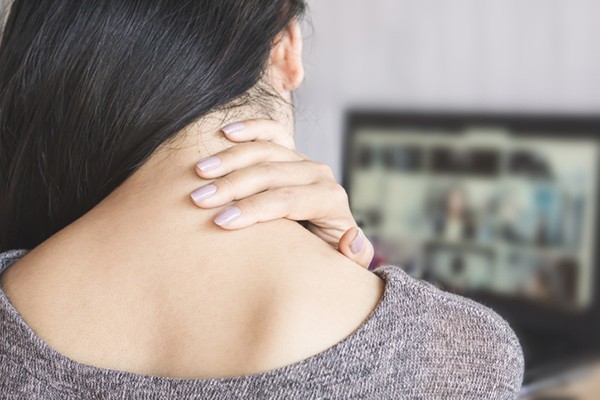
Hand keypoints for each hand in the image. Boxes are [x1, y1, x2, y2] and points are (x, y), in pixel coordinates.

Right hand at [190, 119, 374, 268]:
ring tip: (199, 172)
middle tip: (198, 199)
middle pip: (271, 173)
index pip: (287, 200)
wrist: (324, 237)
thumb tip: (350, 237)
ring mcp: (303, 160)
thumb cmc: (325, 254)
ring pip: (266, 150)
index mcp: (330, 199)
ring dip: (230, 159)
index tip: (220, 223)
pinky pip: (271, 132)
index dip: (253, 210)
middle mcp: (318, 174)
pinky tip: (225, 132)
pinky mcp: (290, 150)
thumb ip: (352, 256)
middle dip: (232, 186)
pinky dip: (250, 128)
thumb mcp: (343, 264)